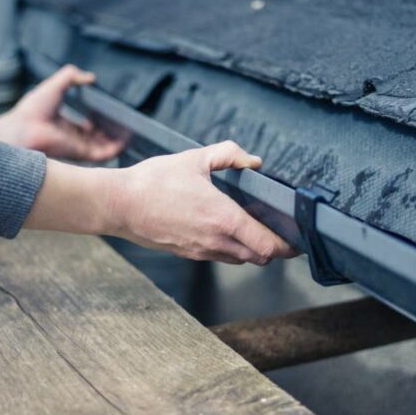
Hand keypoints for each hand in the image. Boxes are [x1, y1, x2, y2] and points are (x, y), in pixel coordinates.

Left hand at [0, 65, 125, 161]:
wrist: (23, 127)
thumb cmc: (33, 109)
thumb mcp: (56, 84)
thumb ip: (72, 76)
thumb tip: (90, 77)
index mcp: (65, 126)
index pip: (87, 127)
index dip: (99, 121)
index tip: (110, 113)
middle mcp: (73, 138)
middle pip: (98, 138)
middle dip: (112, 131)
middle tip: (125, 122)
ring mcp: (78, 147)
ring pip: (104, 146)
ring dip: (118, 139)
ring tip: (131, 128)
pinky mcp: (83, 153)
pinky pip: (105, 153)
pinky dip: (117, 147)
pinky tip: (126, 137)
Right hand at [105, 141, 298, 264]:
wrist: (118, 205)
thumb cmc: (153, 182)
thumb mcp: (194, 158)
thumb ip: (229, 155)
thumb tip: (253, 161)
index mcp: (223, 218)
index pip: (268, 245)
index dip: (288, 245)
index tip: (297, 238)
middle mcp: (215, 240)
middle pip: (260, 257)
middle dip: (274, 247)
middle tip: (280, 231)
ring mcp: (201, 251)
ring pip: (241, 259)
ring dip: (253, 249)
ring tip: (255, 229)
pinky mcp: (188, 254)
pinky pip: (220, 256)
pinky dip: (232, 248)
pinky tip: (226, 229)